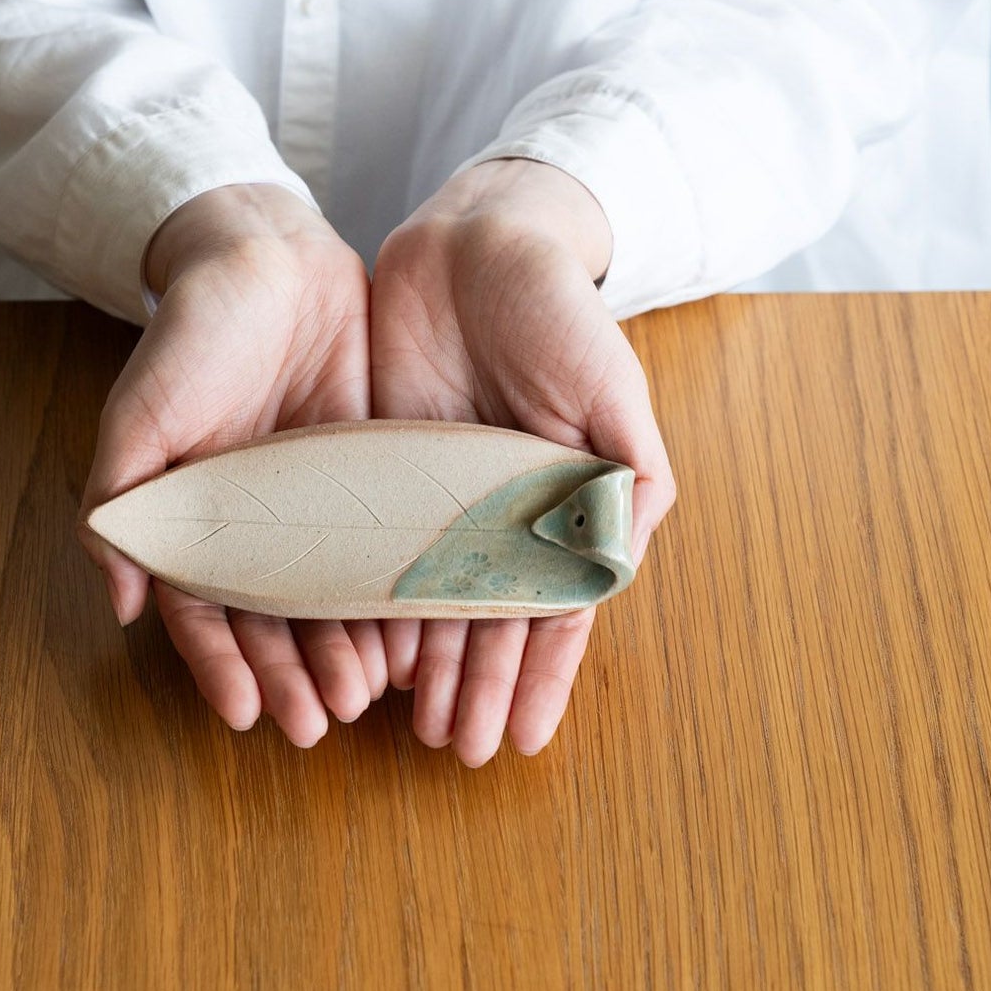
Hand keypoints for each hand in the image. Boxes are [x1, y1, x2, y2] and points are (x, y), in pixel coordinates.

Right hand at [79, 182, 387, 744]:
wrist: (269, 258)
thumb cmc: (192, 333)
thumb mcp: (139, 415)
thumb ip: (118, 506)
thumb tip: (121, 605)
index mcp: (194, 518)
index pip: (205, 610)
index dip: (221, 665)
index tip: (243, 715)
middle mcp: (256, 523)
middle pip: (273, 619)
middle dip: (292, 674)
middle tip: (320, 721)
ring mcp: (317, 504)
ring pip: (332, 595)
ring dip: (344, 650)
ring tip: (367, 696)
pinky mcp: (371, 473)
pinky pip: (384, 545)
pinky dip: (393, 593)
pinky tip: (412, 634)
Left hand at [369, 157, 674, 764]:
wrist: (476, 239)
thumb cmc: (558, 308)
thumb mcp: (612, 386)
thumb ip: (628, 476)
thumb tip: (620, 568)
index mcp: (562, 501)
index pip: (555, 609)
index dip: (543, 676)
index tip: (525, 738)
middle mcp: (499, 510)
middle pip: (488, 618)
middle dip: (478, 686)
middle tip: (457, 750)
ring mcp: (436, 494)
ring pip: (429, 597)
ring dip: (425, 663)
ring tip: (410, 724)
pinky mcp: (381, 466)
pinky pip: (371, 547)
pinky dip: (370, 600)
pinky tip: (362, 649)